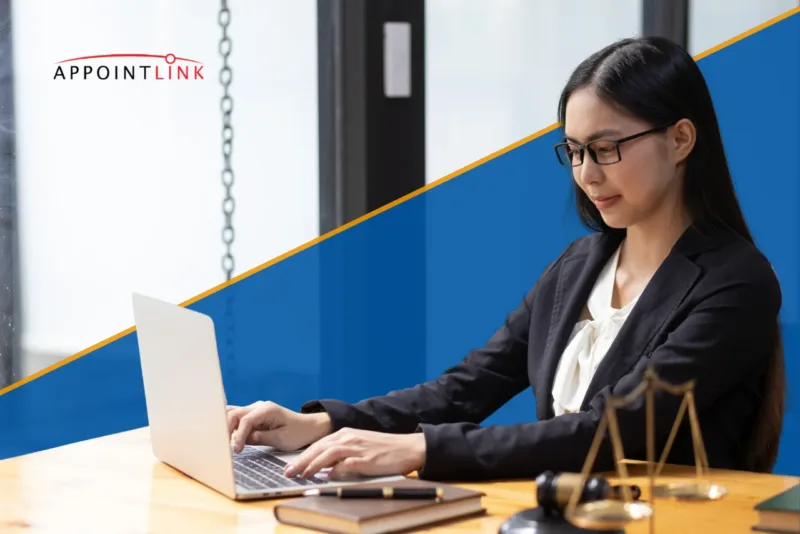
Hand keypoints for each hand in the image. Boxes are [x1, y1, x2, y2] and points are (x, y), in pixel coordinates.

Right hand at [227, 401, 331, 452]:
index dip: (238, 436)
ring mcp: (255, 410)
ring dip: (227, 428)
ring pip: (232, 414)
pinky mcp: (253, 416)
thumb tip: (240, 440)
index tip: (236, 450)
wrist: (308, 427)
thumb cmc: (298, 433)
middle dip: (227, 430)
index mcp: (267, 410)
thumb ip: (259, 438)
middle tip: (227, 447)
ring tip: (226, 443)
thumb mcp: (281, 439)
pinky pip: (238, 419)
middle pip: (234, 414)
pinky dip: (231, 427)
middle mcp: (259, 406)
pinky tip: (229, 439)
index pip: (245, 420)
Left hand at [283, 428, 425, 479]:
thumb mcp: (359, 445)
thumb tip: (324, 468)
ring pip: (329, 454)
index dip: (302, 456)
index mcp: (345, 433)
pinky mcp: (366, 460)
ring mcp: (357, 448)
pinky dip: (335, 471)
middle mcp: (349, 438)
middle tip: (288, 472)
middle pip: (319, 448)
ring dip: (313, 465)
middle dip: (301, 461)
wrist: (407, 447)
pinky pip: (346, 465)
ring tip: (302, 475)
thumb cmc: (383, 449)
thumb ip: (342, 454)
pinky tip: (327, 477)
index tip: (289, 466)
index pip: (318, 444)